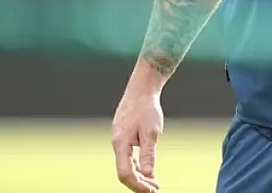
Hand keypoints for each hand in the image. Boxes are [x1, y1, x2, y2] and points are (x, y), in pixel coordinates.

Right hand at [112, 73, 164, 191]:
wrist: (141, 90)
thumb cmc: (147, 109)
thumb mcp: (151, 132)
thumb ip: (148, 154)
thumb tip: (148, 174)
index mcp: (120, 143)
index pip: (125, 173)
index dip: (137, 185)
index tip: (152, 190)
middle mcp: (117, 144)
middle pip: (124, 172)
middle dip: (138, 184)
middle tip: (155, 190)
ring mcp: (119, 140)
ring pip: (125, 165)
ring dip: (139, 176)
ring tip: (154, 183)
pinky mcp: (123, 137)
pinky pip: (127, 157)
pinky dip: (137, 166)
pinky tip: (148, 171)